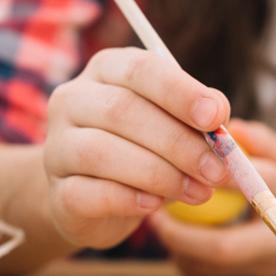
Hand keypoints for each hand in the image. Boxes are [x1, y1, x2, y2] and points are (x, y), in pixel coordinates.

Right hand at [42, 47, 231, 249]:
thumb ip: (198, 117)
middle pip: (123, 111)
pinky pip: (87, 193)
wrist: (96, 199)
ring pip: (101, 152)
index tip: (216, 117)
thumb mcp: (176, 125)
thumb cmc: (145, 148)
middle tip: (217, 169)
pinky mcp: (56, 190)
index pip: (142, 69)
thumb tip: (219, 117)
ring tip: (199, 192)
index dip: (180, 92)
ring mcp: (56, 145)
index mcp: (107, 69)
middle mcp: (73, 99)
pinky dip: (126, 199)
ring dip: (159, 174)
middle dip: (178, 143)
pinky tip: (154, 205)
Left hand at [146, 119, 275, 275]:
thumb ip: (259, 140)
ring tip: (157, 220)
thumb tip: (229, 127)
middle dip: (184, 234)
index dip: (226, 177)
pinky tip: (175, 236)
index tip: (191, 163)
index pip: (259, 187)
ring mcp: (264, 267)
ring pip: (209, 268)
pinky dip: (185, 257)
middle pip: (226, 248)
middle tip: (156, 213)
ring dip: (178, 246)